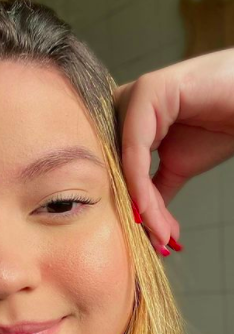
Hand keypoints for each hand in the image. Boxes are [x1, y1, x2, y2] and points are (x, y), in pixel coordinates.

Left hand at [114, 48, 233, 254]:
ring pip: (122, 163)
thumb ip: (154, 189)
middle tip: (154, 242)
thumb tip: (146, 226)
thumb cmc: (221, 123)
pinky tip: (150, 211)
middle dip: (133, 210)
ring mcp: (133, 96)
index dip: (129, 208)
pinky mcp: (147, 91)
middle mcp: (123, 104)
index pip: (114, 168)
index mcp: (125, 118)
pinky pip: (135, 150)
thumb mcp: (179, 165)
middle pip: (113, 167)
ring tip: (158, 234)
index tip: (149, 241)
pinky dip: (140, 185)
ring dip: (139, 205)